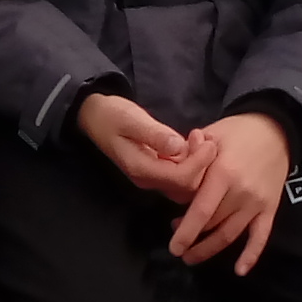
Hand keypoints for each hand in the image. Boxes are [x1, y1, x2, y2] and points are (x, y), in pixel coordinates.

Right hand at [77, 91, 206, 202]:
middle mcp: (148, 180)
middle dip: (201, 164)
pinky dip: (191, 161)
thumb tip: (179, 146)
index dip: (199, 163)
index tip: (205, 140)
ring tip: (197, 137)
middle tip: (202, 137)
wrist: (95, 117)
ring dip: (197, 164)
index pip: (182, 178)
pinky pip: (180, 175)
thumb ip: (155, 134)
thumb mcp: (132, 119)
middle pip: (187, 186)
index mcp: (141, 169)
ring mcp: (151, 177)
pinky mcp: (156, 170)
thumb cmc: (112, 115)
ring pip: (185, 183)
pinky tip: (190, 142)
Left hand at [170, 111, 291, 272]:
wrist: (276, 128)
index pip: (201, 210)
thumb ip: (189, 156)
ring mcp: (257, 202)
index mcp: (224, 173)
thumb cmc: (237, 131)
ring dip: (211, 249)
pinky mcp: (270, 208)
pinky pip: (261, 236)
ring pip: (231, 234)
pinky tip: (239, 270)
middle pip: (213, 225)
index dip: (186, 232)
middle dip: (193, 238)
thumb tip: (170, 176)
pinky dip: (251, 255)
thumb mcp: (210, 135)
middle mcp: (241, 192)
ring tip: (193, 258)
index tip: (174, 246)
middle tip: (178, 245)